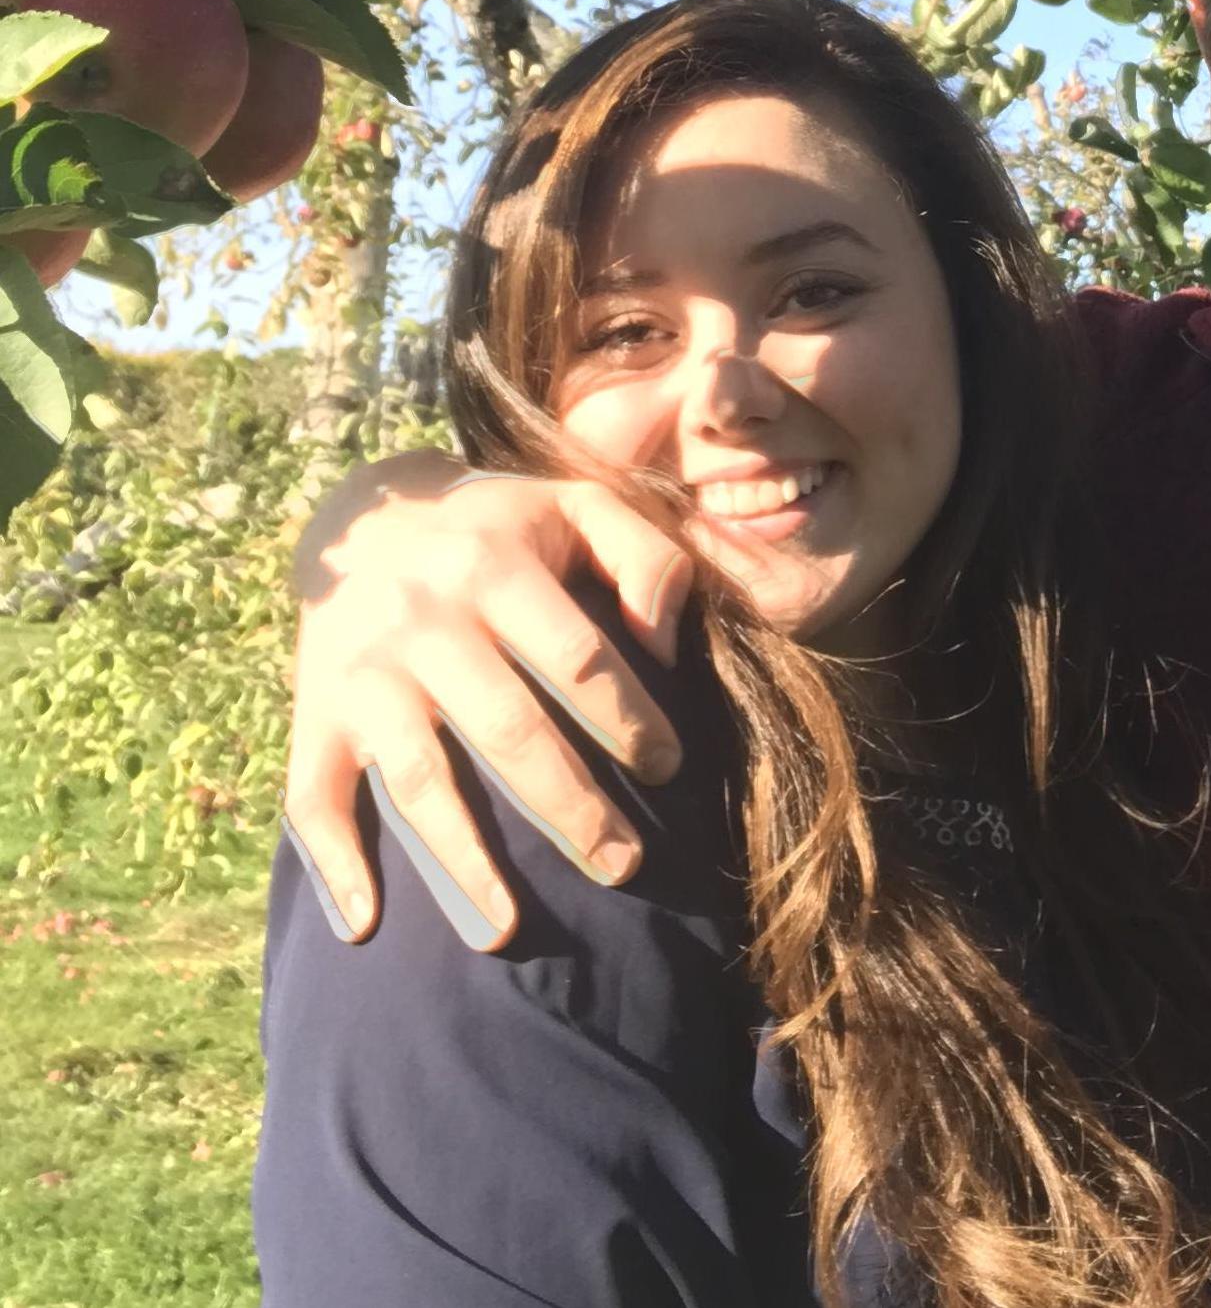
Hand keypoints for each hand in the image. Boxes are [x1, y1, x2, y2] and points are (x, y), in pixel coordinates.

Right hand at [284, 454, 692, 948]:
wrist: (365, 515)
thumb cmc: (502, 525)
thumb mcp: (578, 506)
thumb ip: (645, 557)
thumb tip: (665, 645)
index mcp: (494, 566)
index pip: (576, 658)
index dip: (628, 718)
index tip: (669, 769)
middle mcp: (421, 620)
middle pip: (506, 729)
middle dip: (568, 807)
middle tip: (621, 866)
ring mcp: (361, 673)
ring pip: (417, 778)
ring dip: (461, 860)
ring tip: (509, 933)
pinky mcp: (314, 713)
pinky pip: (313, 798)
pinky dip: (334, 864)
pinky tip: (366, 924)